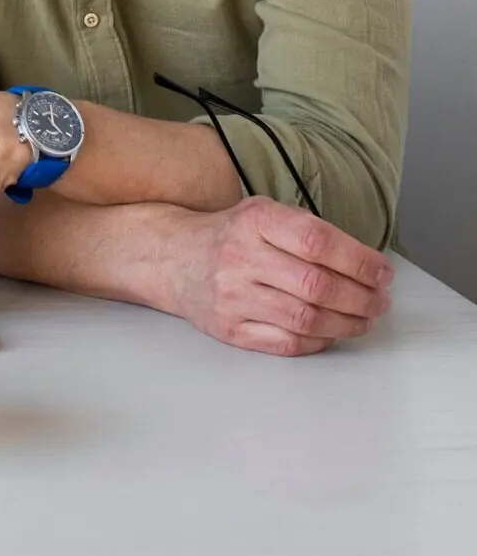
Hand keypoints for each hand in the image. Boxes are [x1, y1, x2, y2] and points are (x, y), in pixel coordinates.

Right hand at [163, 196, 393, 355]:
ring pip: (306, 319)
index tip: (383, 272)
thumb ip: (307, 232)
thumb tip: (367, 264)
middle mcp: (241, 257)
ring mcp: (233, 296)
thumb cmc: (230, 235)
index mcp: (255, 220)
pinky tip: (332, 331)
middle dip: (361, 298)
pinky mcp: (230, 329)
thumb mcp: (262, 213)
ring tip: (364, 318)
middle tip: (380, 300)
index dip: (360, 261)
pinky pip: (287, 343)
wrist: (172, 258)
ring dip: (347, 323)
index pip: (318, 242)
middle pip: (317, 285)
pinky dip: (319, 341)